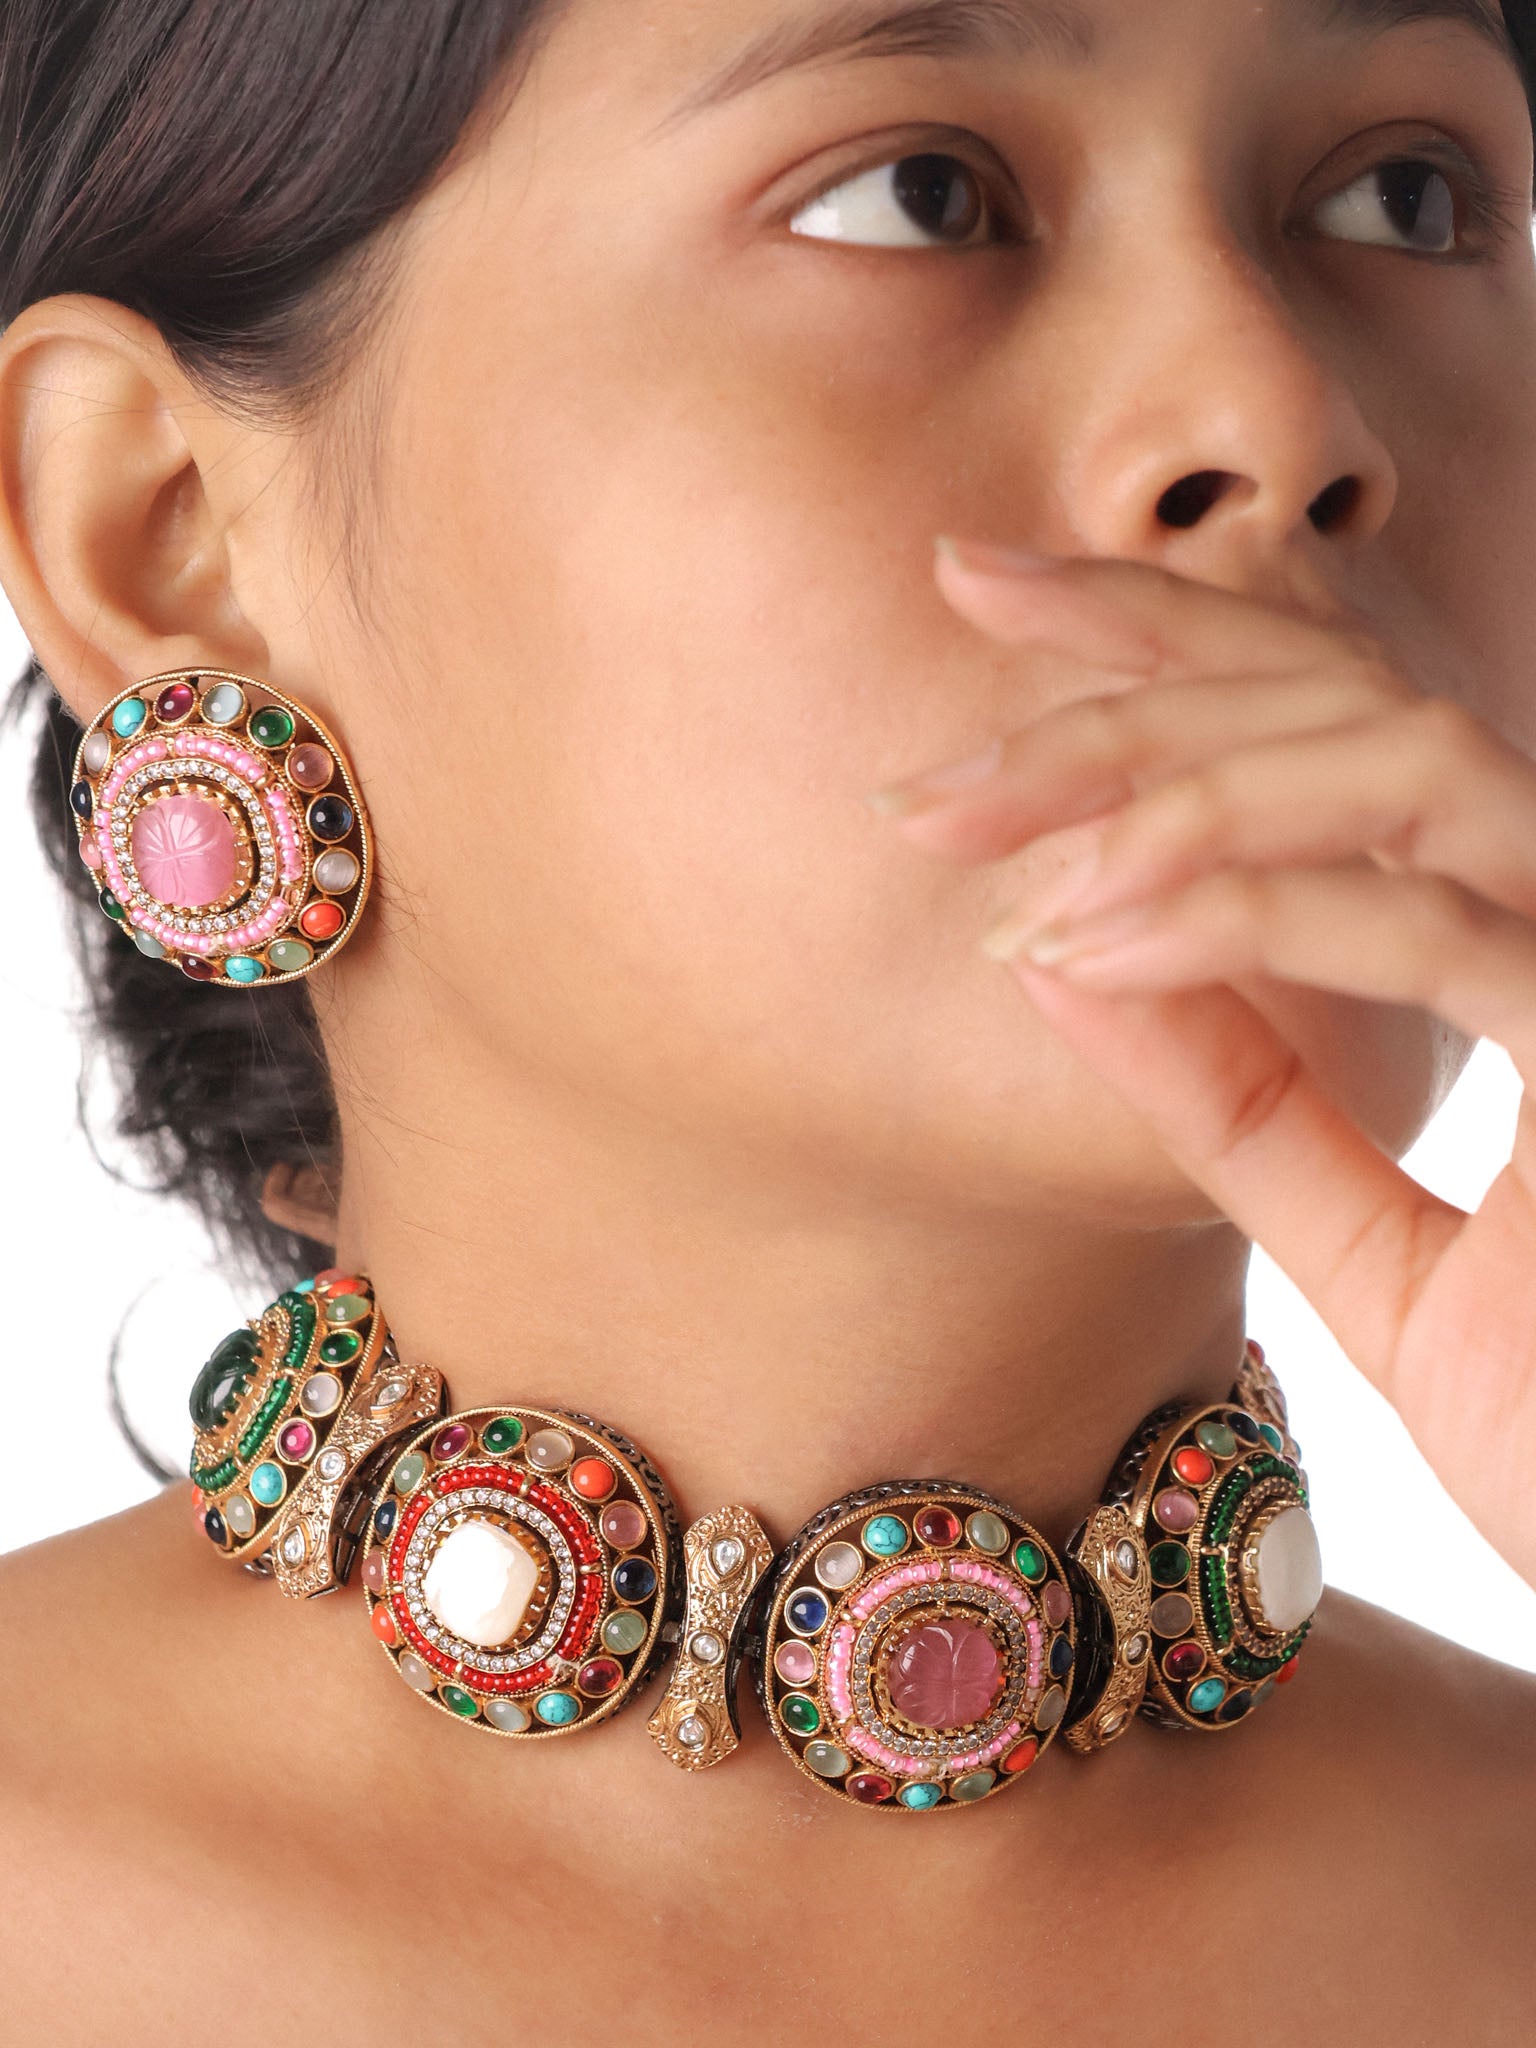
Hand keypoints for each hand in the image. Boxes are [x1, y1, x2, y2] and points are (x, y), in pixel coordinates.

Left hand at [869, 536, 1535, 1589]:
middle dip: (1116, 701)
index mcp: (1521, 925)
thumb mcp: (1366, 1249)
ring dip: (1172, 794)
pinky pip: (1439, 921)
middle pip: (1344, 699)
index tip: (977, 592)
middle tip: (925, 785)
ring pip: (1394, 761)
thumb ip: (1243, 1105)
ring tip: (998, 868)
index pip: (1326, 722)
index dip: (1156, 633)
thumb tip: (1059, 956)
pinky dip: (1255, 916)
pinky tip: (1094, 943)